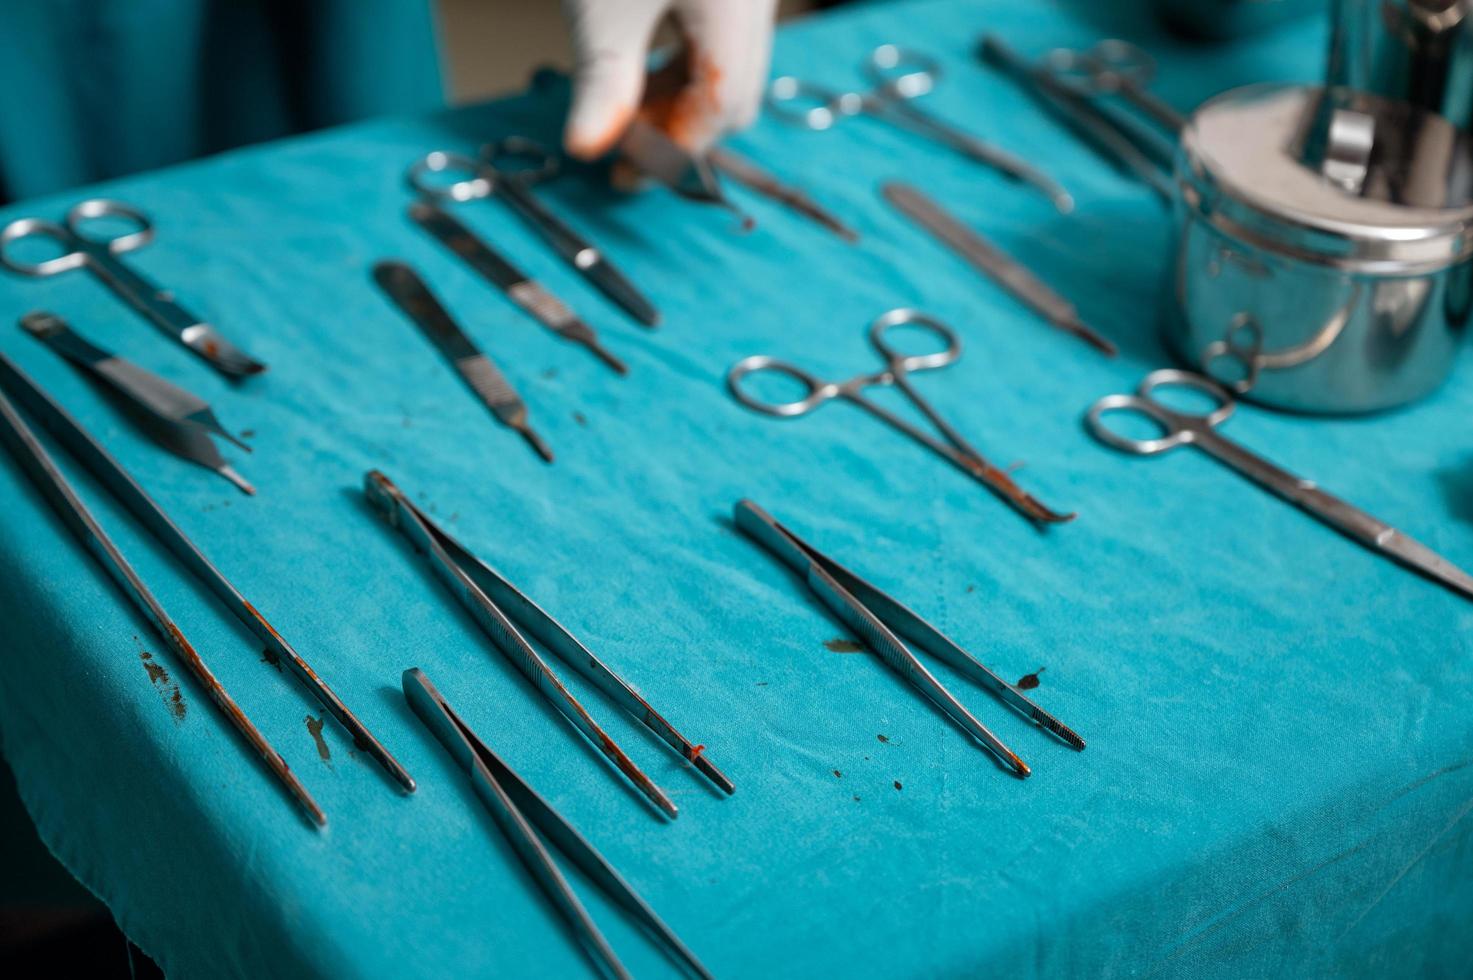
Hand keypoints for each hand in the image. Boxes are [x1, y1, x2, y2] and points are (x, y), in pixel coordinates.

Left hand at [562, 0, 778, 159]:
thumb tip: (586, 148)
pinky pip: (722, 46)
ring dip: (681, 103)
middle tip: (624, 146)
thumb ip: (602, 83)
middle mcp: (757, 1)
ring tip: (627, 110)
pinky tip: (642, 74)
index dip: (673, 148)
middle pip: (737, 95)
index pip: (721, 104)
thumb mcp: (600, 11)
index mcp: (735, 6)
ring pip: (731, 73)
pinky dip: (684, 71)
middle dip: (680, 130)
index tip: (625, 174)